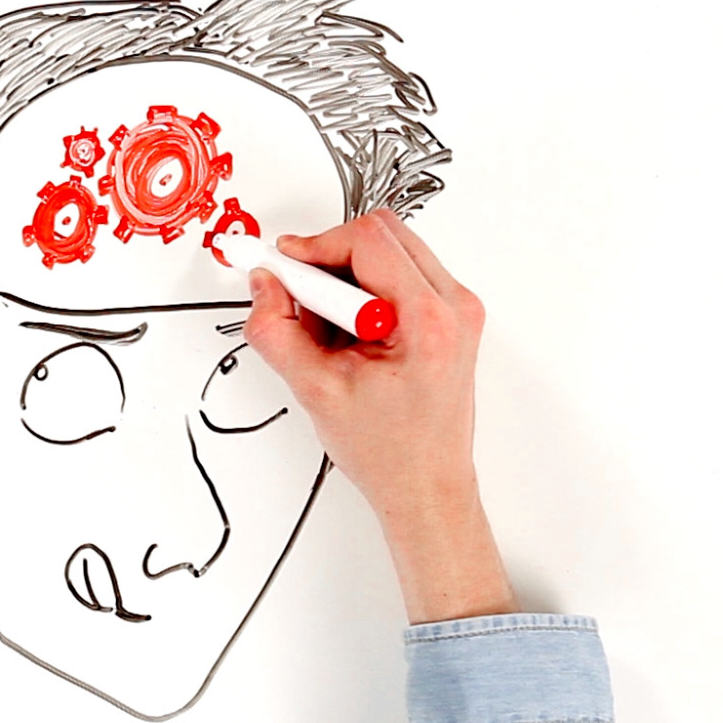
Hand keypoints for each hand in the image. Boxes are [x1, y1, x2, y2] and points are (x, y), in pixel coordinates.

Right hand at [242, 210, 517, 623]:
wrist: (425, 487)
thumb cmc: (388, 452)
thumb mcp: (315, 390)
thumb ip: (276, 330)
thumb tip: (264, 284)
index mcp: (430, 320)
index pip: (367, 241)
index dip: (314, 248)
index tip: (281, 267)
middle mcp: (455, 307)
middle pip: (383, 234)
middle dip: (330, 259)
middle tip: (298, 298)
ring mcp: (458, 310)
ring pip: (391, 250)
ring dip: (347, 277)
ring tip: (328, 333)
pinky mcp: (451, 317)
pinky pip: (401, 275)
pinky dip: (365, 292)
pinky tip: (349, 337)